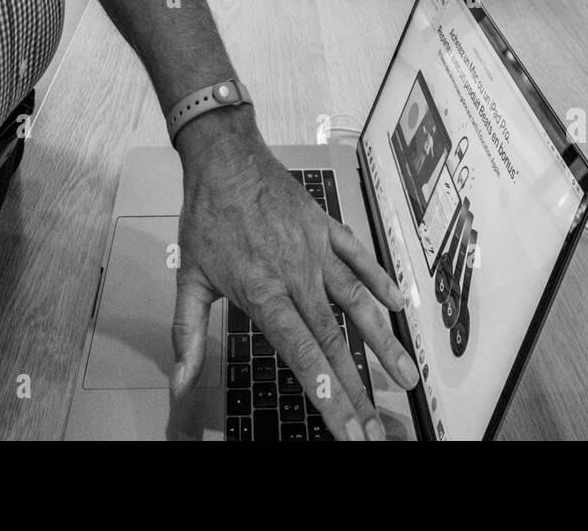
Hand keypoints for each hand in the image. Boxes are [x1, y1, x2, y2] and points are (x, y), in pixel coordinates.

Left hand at [171, 111, 416, 440]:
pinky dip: (380, 280)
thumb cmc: (207, 217)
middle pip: (334, 341)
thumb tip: (180, 383)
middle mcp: (296, 274)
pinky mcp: (326, 227)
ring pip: (357, 303)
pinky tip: (399, 304)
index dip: (328, 396)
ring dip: (384, 342)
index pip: (303, 355)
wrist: (225, 159)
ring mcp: (316, 250)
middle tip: (376, 427)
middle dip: (358, 389)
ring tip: (407, 376)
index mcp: (263, 292)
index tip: (347, 429)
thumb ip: (188, 335)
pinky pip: (359, 256)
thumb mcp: (189, 278)